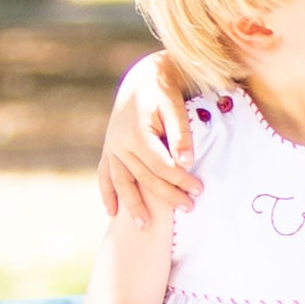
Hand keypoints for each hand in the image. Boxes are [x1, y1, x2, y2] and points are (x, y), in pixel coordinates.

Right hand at [96, 53, 200, 227]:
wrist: (143, 77)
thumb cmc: (163, 89)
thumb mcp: (174, 105)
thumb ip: (181, 133)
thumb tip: (187, 162)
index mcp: (137, 133)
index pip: (161, 165)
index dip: (179, 179)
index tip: (198, 189)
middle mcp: (120, 143)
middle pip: (145, 177)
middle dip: (166, 195)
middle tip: (189, 208)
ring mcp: (112, 147)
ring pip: (123, 181)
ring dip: (133, 204)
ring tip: (146, 226)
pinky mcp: (110, 148)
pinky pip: (106, 175)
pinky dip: (108, 193)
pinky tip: (112, 212)